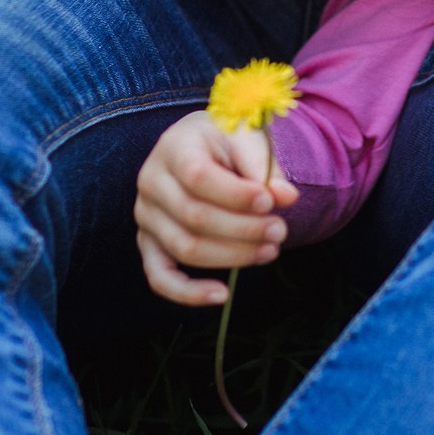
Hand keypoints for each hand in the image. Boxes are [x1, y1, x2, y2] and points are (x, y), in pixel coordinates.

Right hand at [135, 111, 296, 306]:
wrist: (203, 146)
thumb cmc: (228, 142)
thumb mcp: (248, 139)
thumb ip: (264, 167)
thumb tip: (286, 197)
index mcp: (174, 147)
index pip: (198, 176)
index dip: (236, 195)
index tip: (270, 201)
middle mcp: (151, 182)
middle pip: (194, 217)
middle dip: (244, 229)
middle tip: (280, 231)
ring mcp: (147, 215)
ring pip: (185, 248)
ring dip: (232, 256)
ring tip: (269, 250)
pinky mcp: (149, 243)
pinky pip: (159, 276)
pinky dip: (188, 293)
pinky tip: (222, 295)